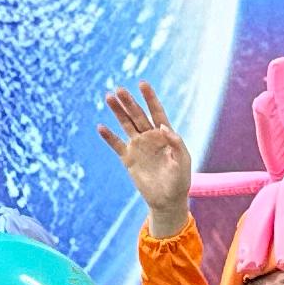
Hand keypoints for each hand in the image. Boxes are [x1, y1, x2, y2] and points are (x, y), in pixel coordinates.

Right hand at [98, 83, 197, 229]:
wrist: (167, 200)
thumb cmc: (180, 181)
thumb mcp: (183, 161)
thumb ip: (176, 143)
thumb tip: (163, 126)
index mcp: (165, 135)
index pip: (156, 112)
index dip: (150, 98)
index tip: (142, 84)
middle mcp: (150, 137)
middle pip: (138, 115)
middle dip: (129, 102)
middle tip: (119, 89)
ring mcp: (138, 147)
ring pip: (126, 125)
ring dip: (118, 112)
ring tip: (108, 97)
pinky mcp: (128, 159)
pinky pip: (116, 145)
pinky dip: (109, 137)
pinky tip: (101, 127)